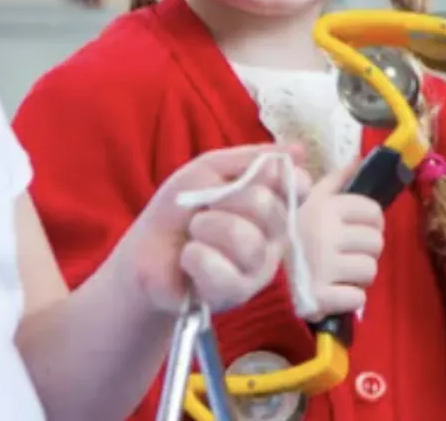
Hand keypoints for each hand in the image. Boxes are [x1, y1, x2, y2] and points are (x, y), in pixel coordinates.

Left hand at [120, 144, 311, 314]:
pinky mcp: (237, 295)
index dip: (282, 178)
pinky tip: (189, 258)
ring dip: (207, 228)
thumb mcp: (209, 169)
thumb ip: (251, 159)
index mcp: (271, 202)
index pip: (298, 186)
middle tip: (206, 206)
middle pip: (270, 208)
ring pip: (247, 241)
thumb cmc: (180, 208)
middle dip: (227, 200)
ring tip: (193, 233)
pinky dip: (197, 258)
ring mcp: (258, 268)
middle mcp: (273, 236)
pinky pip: (226, 274)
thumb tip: (299, 150)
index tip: (259, 175)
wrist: (146, 251)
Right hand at [294, 158, 384, 320]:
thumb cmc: (290, 233)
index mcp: (325, 207)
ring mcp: (324, 266)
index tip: (356, 228)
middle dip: (364, 249)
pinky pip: (357, 298)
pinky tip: (333, 291)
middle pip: (376, 242)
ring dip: (358, 275)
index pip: (372, 211)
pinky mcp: (321, 297)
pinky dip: (349, 298)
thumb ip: (334, 180)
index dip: (369, 221)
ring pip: (370, 270)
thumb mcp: (307, 199)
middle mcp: (326, 233)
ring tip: (339, 272)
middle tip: (345, 252)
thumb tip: (357, 158)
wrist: (253, 271)